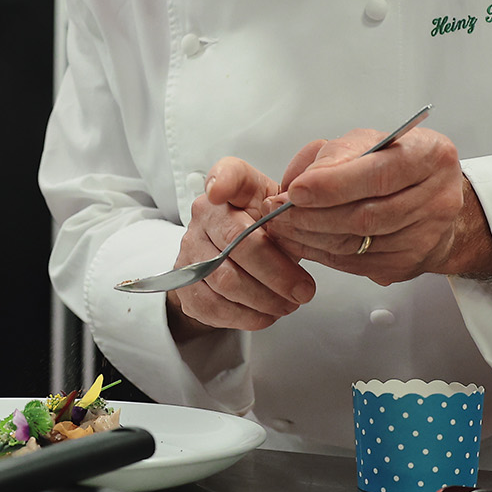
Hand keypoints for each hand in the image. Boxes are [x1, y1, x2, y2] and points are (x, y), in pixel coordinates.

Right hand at [166, 157, 316, 338]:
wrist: (236, 265)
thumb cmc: (266, 234)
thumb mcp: (282, 217)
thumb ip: (292, 218)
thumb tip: (306, 228)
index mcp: (233, 191)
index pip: (225, 175)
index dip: (220, 181)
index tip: (219, 192)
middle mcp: (204, 215)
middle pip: (236, 242)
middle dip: (276, 272)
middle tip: (304, 290)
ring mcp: (190, 249)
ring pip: (226, 280)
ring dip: (265, 299)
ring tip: (289, 304)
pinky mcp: (185, 284)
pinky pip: (213, 305)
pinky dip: (246, 316)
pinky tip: (266, 314)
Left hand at [263, 127, 491, 284]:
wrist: (435, 197)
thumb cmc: (397, 163)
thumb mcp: (370, 141)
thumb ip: (335, 154)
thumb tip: (298, 181)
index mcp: (430, 156)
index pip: (376, 175)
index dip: (332, 186)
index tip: (296, 190)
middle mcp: (437, 197)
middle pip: (365, 215)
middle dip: (312, 215)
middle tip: (276, 210)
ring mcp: (426, 236)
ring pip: (357, 243)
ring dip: (311, 236)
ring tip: (281, 225)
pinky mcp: (409, 263)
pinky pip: (356, 263)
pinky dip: (322, 253)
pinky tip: (301, 241)